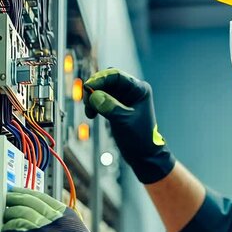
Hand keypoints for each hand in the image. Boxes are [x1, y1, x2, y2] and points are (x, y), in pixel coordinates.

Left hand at [2, 187, 105, 231]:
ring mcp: (41, 227)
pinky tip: (5, 231)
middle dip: (17, 197)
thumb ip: (65, 226)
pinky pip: (14, 229)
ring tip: (5, 214)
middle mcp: (53, 217)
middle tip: (9, 197)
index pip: (43, 198)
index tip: (22, 192)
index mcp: (66, 214)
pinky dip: (7, 229)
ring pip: (20, 213)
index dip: (29, 193)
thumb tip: (57, 229)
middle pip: (30, 201)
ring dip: (10, 213)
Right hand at [83, 68, 175, 183]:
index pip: (117, 76)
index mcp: (139, 89)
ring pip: (102, 89)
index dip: (101, 79)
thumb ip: (110, 107)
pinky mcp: (116, 106)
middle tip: (87, 101)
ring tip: (90, 111)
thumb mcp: (124, 121)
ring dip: (92, 97)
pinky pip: (101, 99)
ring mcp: (124, 98)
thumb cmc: (140, 138)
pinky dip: (94, 104)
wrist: (144, 155)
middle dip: (95, 88)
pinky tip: (91, 114)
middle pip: (108, 80)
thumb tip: (94, 95)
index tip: (88, 87)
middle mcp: (132, 91)